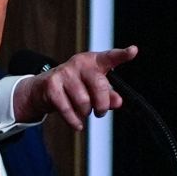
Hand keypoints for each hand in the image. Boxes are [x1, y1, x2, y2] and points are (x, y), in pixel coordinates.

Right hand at [12, 45, 137, 130]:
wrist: (43, 89)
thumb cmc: (74, 88)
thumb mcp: (93, 89)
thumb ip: (108, 95)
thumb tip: (118, 102)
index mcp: (94, 61)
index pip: (110, 57)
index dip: (122, 55)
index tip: (133, 51)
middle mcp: (79, 63)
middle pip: (99, 86)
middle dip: (102, 105)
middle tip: (100, 112)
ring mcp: (65, 73)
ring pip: (84, 102)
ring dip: (85, 113)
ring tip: (83, 112)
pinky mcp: (52, 85)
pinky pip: (68, 110)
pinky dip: (74, 121)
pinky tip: (77, 124)